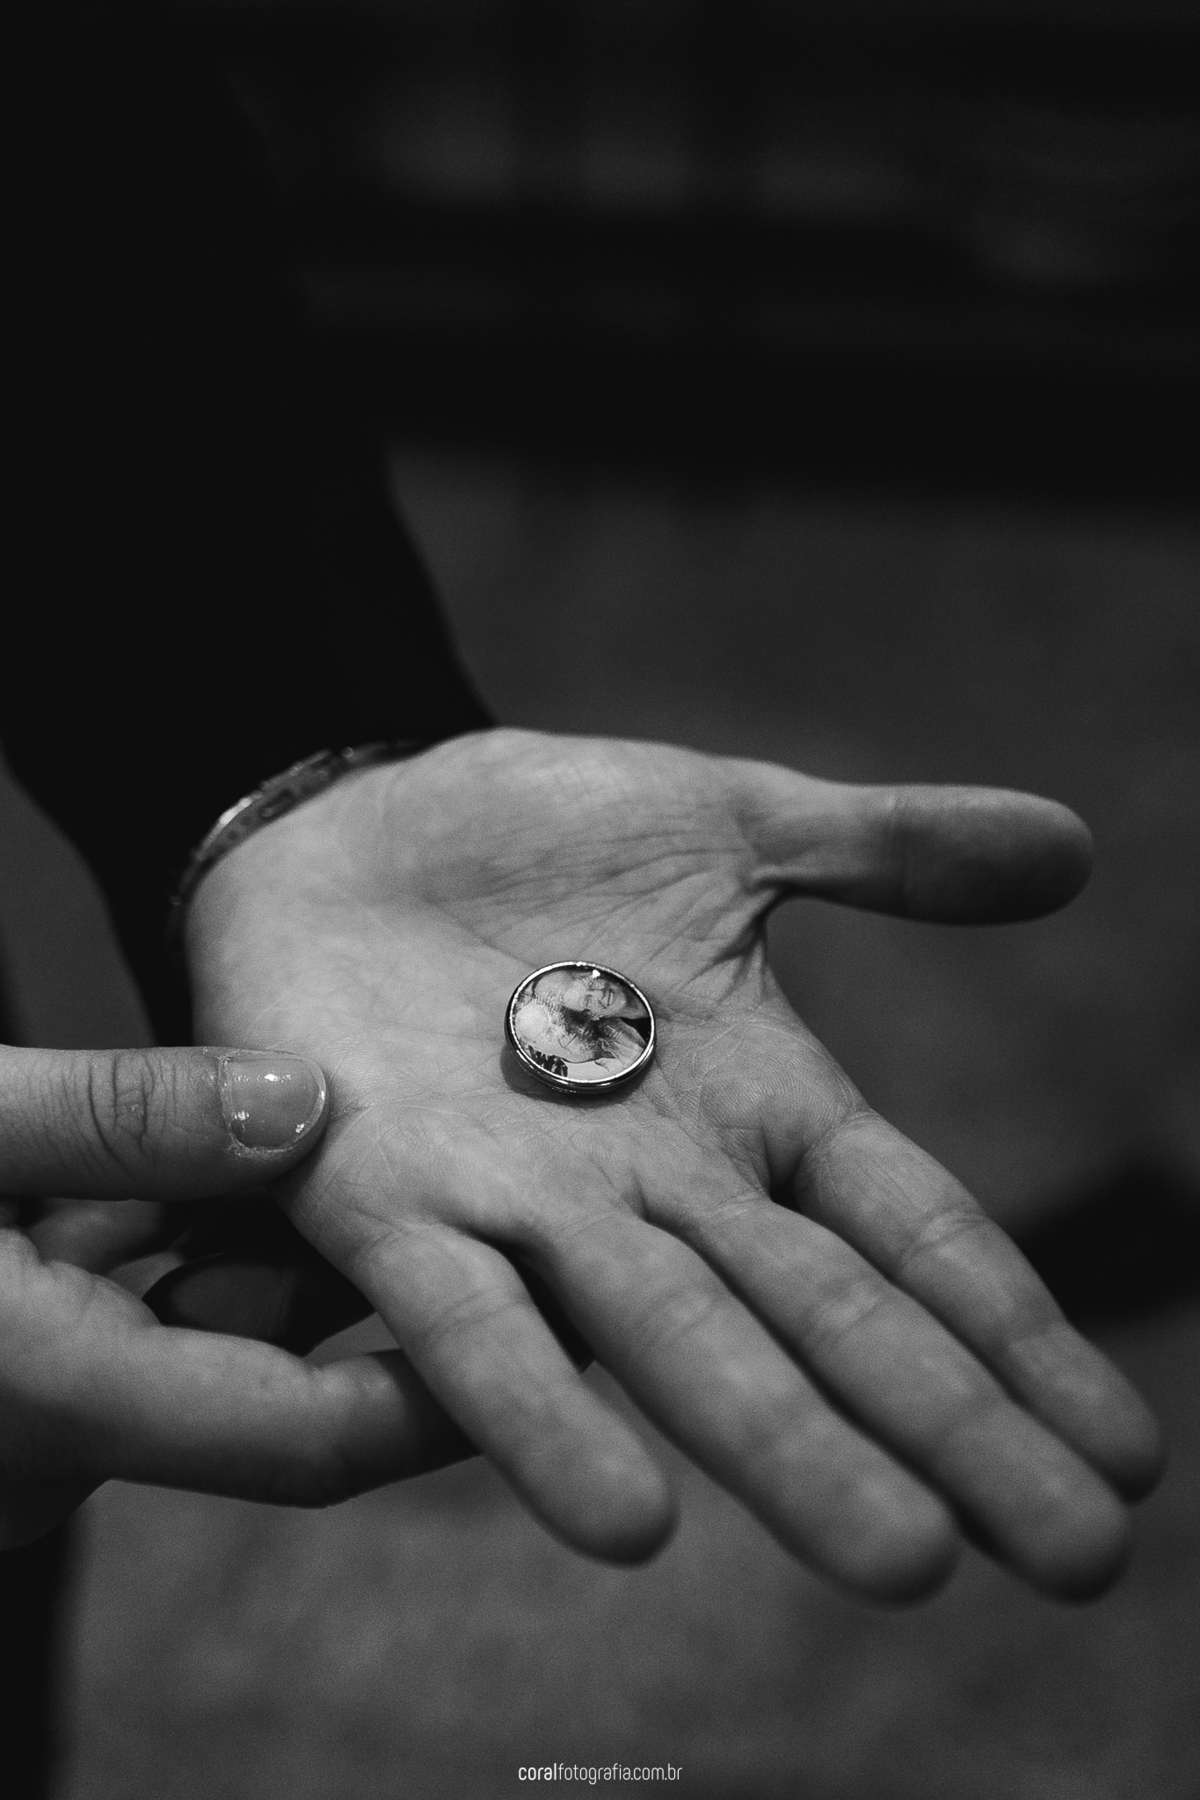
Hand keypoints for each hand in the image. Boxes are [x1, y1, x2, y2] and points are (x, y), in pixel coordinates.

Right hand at [0, 1043, 466, 1547]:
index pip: (308, 1437)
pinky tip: (199, 1134)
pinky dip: (162, 1231)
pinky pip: (121, 1320)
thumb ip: (116, 1117)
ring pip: (192, 1330)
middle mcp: (43, 1449)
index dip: (449, 1394)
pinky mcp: (1, 1383)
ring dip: (253, 1228)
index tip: (558, 1322)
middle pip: (265, 1368)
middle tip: (454, 1151)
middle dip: (349, 1259)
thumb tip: (306, 1100)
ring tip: (333, 1111)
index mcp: (45, 1400)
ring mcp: (21, 1426)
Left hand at [185, 728, 1162, 1600]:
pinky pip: (468, 1324)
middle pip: (826, 1318)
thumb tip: (1073, 848)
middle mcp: (665, 1184)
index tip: (1129, 1453)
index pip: (915, 1232)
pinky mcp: (386, 1200)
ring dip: (783, 1448)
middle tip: (1082, 1557)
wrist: (350, 820)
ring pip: (678, 1341)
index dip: (1017, 1333)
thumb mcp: (730, 825)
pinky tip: (622, 1522)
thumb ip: (886, 849)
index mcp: (758, 1104)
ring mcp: (532, 1204)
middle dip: (947, 1430)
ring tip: (900, 1557)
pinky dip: (537, 1415)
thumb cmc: (546, 839)